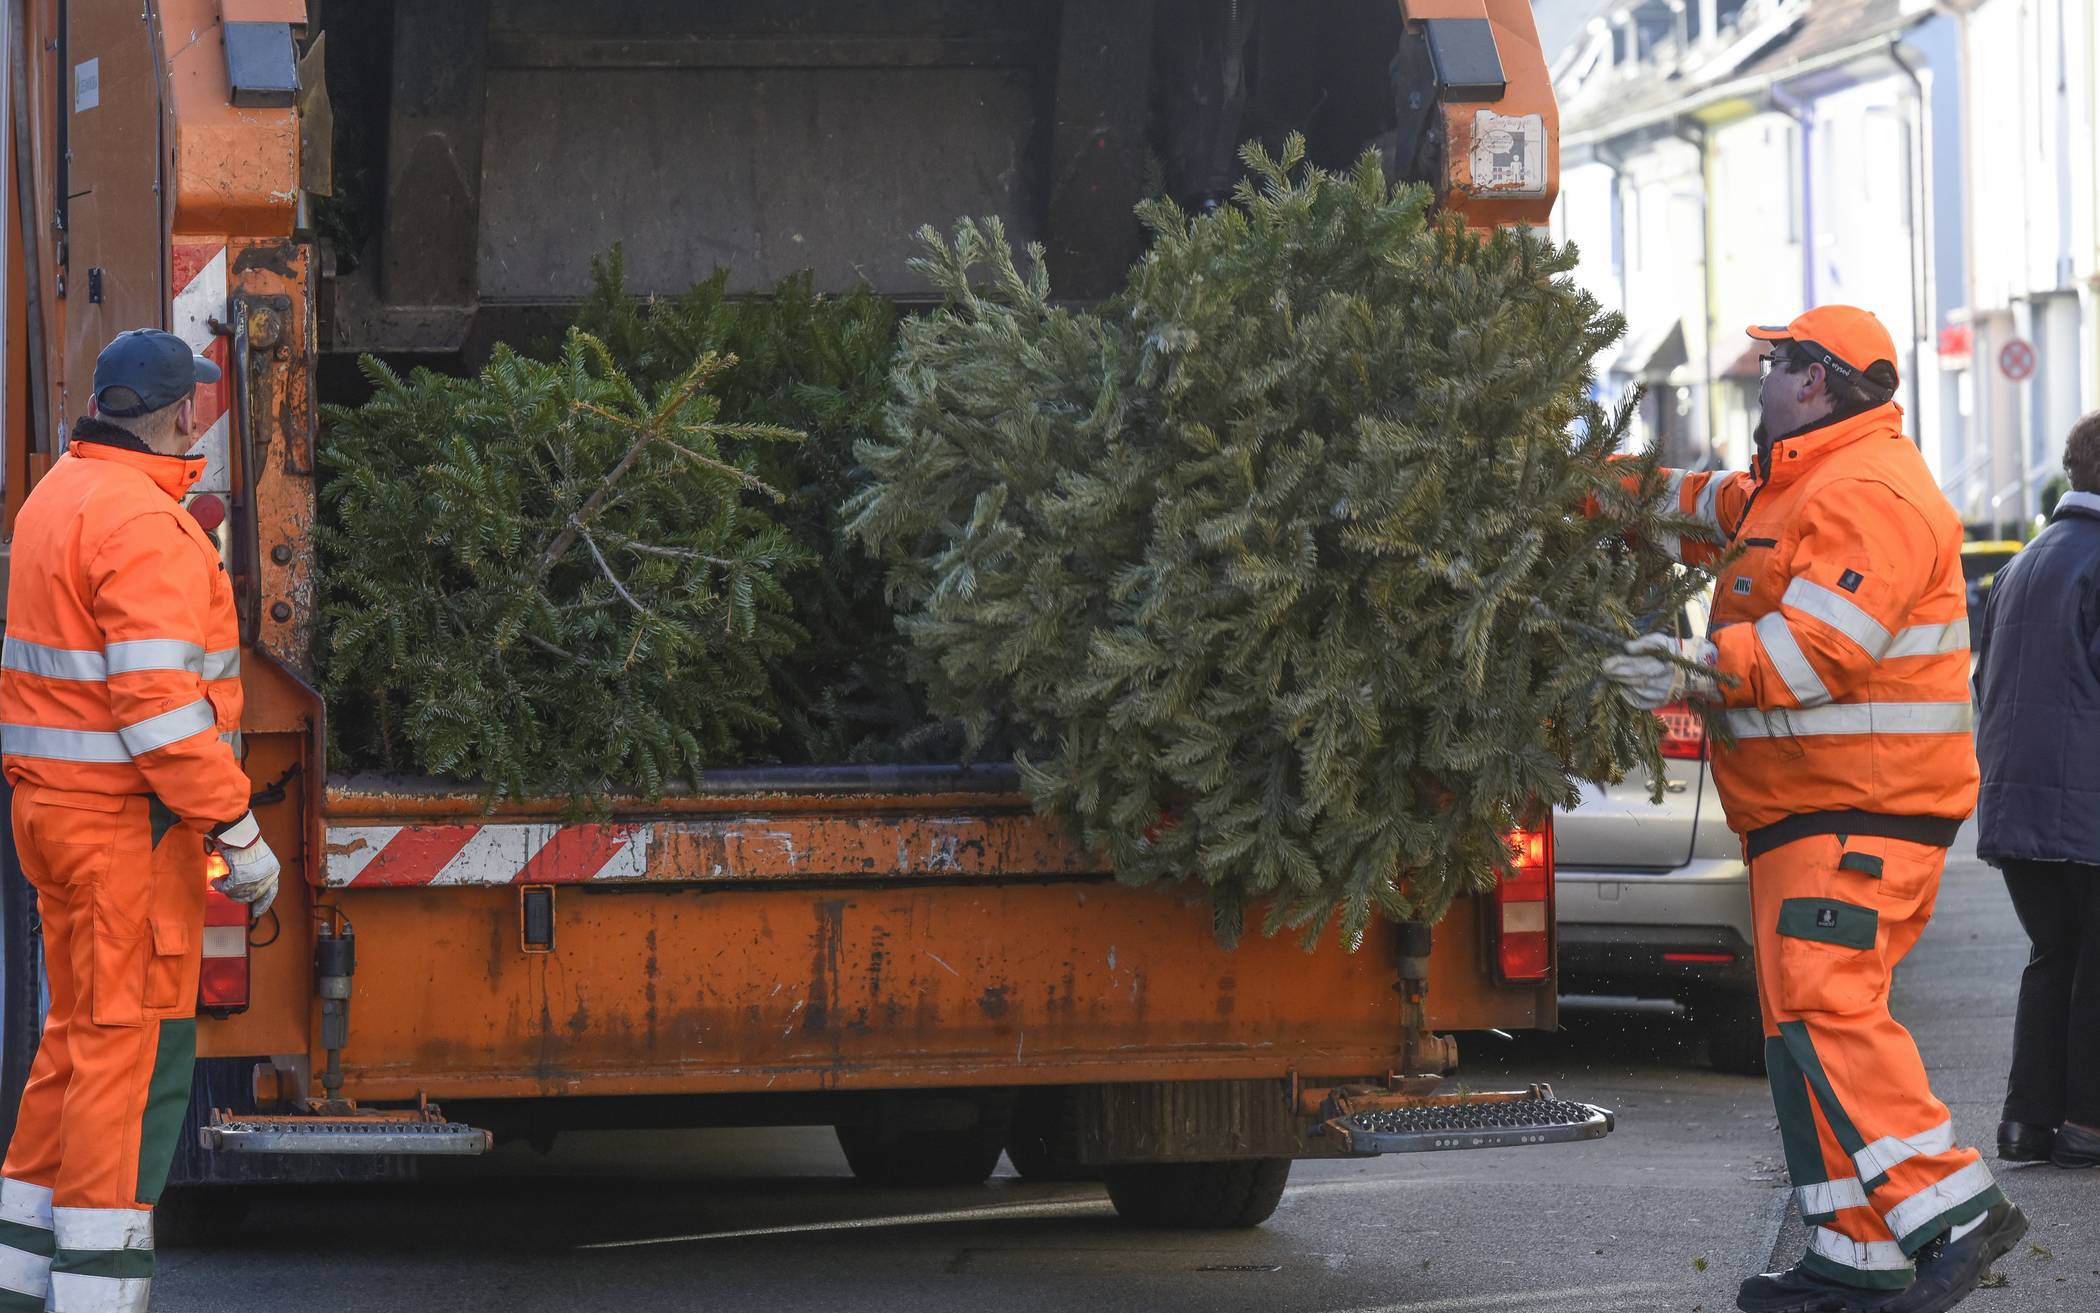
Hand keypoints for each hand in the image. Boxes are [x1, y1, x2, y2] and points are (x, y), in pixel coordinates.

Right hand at [210, 812, 279, 921]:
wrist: (238, 832)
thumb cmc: (245, 842)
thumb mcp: (258, 859)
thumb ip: (255, 873)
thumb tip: (245, 889)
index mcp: (273, 871)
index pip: (270, 892)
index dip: (262, 904)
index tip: (256, 913)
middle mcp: (266, 876)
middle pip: (252, 895)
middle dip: (238, 896)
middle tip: (229, 892)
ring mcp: (254, 877)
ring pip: (239, 893)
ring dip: (228, 890)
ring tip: (221, 882)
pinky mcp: (240, 876)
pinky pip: (227, 888)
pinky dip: (220, 886)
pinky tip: (216, 881)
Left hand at [1600, 632, 1718, 709]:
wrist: (1698, 669)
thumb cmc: (1676, 651)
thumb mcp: (1662, 640)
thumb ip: (1644, 643)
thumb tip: (1627, 647)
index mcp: (1660, 664)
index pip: (1633, 664)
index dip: (1617, 664)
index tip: (1604, 664)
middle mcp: (1660, 681)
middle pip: (1631, 678)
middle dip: (1615, 674)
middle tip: (1603, 671)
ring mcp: (1661, 694)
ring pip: (1634, 691)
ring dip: (1621, 685)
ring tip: (1611, 679)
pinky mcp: (1661, 702)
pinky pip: (1641, 703)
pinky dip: (1630, 698)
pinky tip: (1623, 690)